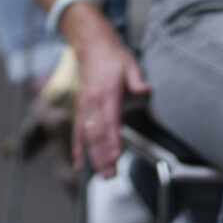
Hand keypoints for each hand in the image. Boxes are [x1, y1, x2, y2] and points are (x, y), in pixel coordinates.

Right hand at [66, 18, 149, 173]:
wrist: (93, 47)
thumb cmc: (114, 57)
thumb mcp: (130, 63)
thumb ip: (136, 79)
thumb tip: (145, 90)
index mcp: (107, 92)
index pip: (110, 120)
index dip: (112, 140)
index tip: (117, 156)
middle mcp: (93, 101)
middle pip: (97, 133)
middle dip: (103, 156)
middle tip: (110, 175)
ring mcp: (85, 106)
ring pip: (87, 136)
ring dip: (93, 156)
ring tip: (101, 174)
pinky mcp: (80, 108)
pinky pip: (77, 131)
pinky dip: (77, 148)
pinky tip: (80, 164)